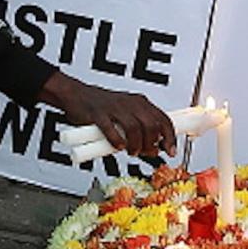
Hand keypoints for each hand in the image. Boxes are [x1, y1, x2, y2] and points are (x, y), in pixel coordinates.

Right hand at [39, 71, 176, 157]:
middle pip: (151, 125)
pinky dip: (117, 141)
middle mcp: (129, 103)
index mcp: (139, 102)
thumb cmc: (102, 107)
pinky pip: (111, 129)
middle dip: (151, 144)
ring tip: (131, 151)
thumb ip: (141, 130)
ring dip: (135, 145)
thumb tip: (153, 149)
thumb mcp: (127, 114)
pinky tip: (118, 146)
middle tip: (146, 153)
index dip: (170, 137)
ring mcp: (114, 108)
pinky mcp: (98, 114)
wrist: (76, 96)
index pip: (163, 119)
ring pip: (134, 128)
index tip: (170, 151)